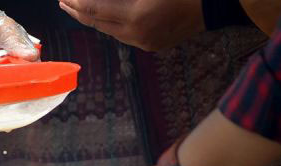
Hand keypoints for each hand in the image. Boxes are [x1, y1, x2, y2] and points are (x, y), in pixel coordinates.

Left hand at [58, 0, 204, 50]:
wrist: (217, 2)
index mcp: (136, 15)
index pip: (94, 9)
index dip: (76, 2)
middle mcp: (137, 34)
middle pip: (97, 24)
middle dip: (78, 12)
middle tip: (62, 2)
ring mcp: (145, 43)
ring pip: (108, 32)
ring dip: (93, 19)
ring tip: (78, 9)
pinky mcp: (152, 46)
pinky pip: (123, 35)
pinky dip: (110, 25)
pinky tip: (103, 17)